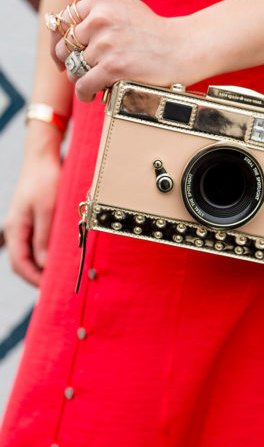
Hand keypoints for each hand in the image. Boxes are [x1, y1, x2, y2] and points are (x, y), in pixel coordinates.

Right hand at [4, 127, 61, 286]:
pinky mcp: (36, 219)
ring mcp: (25, 224)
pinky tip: (63, 256)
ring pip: (32, 253)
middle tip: (61, 287)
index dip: (35, 279)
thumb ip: (45, 239)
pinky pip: (39, 242)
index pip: (20, 264)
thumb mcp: (48, 210)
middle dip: (40, 276)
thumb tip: (45, 265)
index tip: (52, 289)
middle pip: (25, 262)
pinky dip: (49, 252)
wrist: (44, 157)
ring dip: (45, 265)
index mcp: (16, 229)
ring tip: (64, 275)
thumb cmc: (46, 181)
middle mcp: (17, 229)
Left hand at [51, 0, 205, 102]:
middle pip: (65, 47)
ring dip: (82, 79)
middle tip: (80, 71)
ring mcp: (106, 43)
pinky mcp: (112, 66)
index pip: (62, 21)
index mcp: (100, 1)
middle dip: (70, 62)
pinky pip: (83, 84)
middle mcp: (100, 18)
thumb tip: (74, 20)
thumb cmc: (156, 31)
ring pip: (75, 68)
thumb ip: (101, 8)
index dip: (59, 41)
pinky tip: (92, 95)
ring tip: (94, 83)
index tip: (63, 53)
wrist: (183, 48)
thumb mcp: (127, 5)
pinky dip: (85, 93)